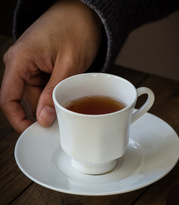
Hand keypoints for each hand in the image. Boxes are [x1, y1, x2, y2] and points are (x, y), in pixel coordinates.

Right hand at [0, 0, 101, 132]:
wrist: (84, 13)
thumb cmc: (76, 29)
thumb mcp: (68, 64)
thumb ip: (53, 92)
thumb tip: (43, 118)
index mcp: (20, 60)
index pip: (8, 98)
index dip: (18, 119)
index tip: (32, 132)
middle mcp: (21, 63)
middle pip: (25, 98)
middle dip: (42, 112)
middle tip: (61, 121)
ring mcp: (31, 64)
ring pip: (37, 94)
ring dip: (51, 101)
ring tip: (69, 101)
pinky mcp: (41, 65)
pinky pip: (44, 86)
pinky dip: (55, 93)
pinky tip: (67, 92)